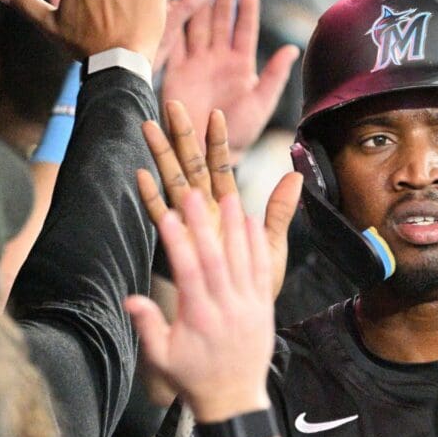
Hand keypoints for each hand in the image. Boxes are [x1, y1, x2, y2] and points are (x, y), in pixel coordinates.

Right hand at [125, 190, 277, 420]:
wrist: (235, 399)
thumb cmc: (194, 378)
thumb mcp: (163, 359)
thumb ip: (149, 327)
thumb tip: (130, 299)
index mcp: (199, 318)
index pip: (188, 272)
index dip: (178, 242)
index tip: (167, 216)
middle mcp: (226, 308)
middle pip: (216, 258)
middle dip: (204, 224)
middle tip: (194, 194)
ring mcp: (248, 305)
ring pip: (243, 259)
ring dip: (236, 227)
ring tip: (230, 198)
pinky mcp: (264, 306)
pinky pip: (263, 271)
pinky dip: (258, 246)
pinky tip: (253, 223)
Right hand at [139, 101, 300, 297]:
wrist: (236, 331)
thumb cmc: (254, 288)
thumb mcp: (271, 246)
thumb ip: (278, 211)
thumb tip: (297, 175)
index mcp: (228, 211)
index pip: (222, 167)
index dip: (218, 142)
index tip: (216, 113)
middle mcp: (206, 215)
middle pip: (192, 167)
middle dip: (182, 136)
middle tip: (170, 104)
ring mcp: (189, 229)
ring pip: (172, 185)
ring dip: (161, 156)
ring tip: (147, 126)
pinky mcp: (176, 248)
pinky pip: (161, 219)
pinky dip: (151, 198)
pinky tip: (140, 174)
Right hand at [161, 0, 298, 162]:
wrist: (210, 152)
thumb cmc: (240, 132)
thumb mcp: (261, 102)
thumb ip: (274, 75)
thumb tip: (292, 49)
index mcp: (241, 65)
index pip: (244, 30)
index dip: (246, 10)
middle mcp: (218, 59)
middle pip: (220, 21)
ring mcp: (196, 63)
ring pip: (198, 25)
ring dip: (200, 3)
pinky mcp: (176, 71)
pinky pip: (175, 42)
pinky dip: (174, 23)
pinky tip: (174, 2)